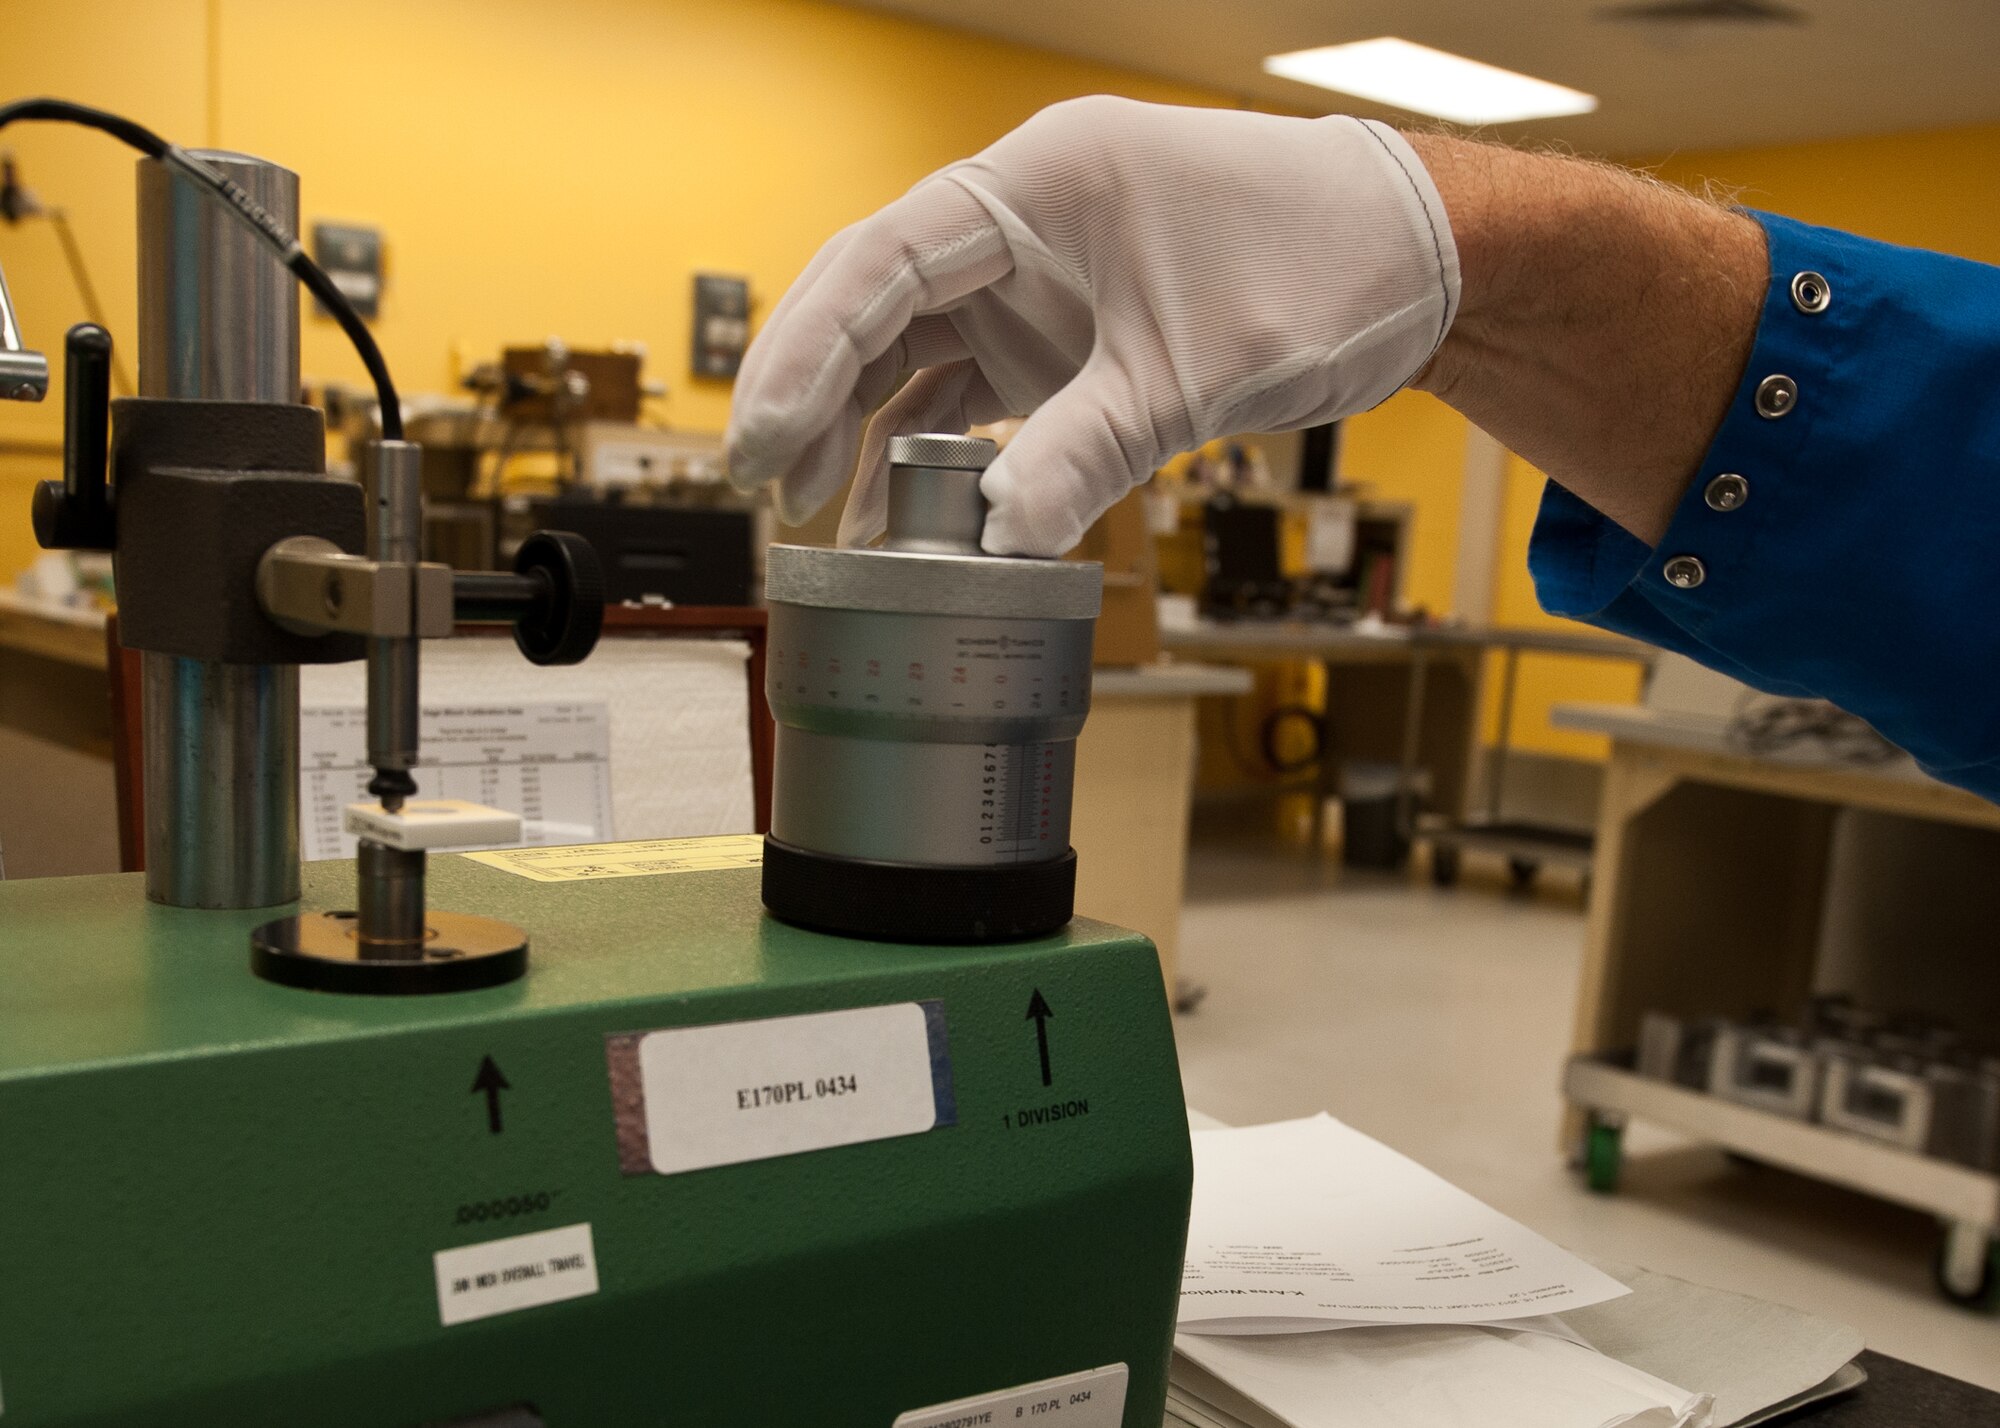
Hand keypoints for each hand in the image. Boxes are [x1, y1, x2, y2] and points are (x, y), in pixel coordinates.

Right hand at [725, 95, 1459, 555]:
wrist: (1409, 263)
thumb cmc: (1318, 266)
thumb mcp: (1192, 371)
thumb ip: (1086, 453)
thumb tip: (995, 545)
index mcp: (1037, 187)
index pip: (882, 263)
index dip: (807, 353)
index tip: (761, 441)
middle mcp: (1020, 225)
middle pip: (875, 306)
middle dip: (812, 396)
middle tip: (764, 488)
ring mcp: (1037, 282)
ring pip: (913, 354)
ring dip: (863, 432)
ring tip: (817, 520)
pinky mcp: (1062, 336)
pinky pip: (970, 394)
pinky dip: (936, 453)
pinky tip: (899, 520)